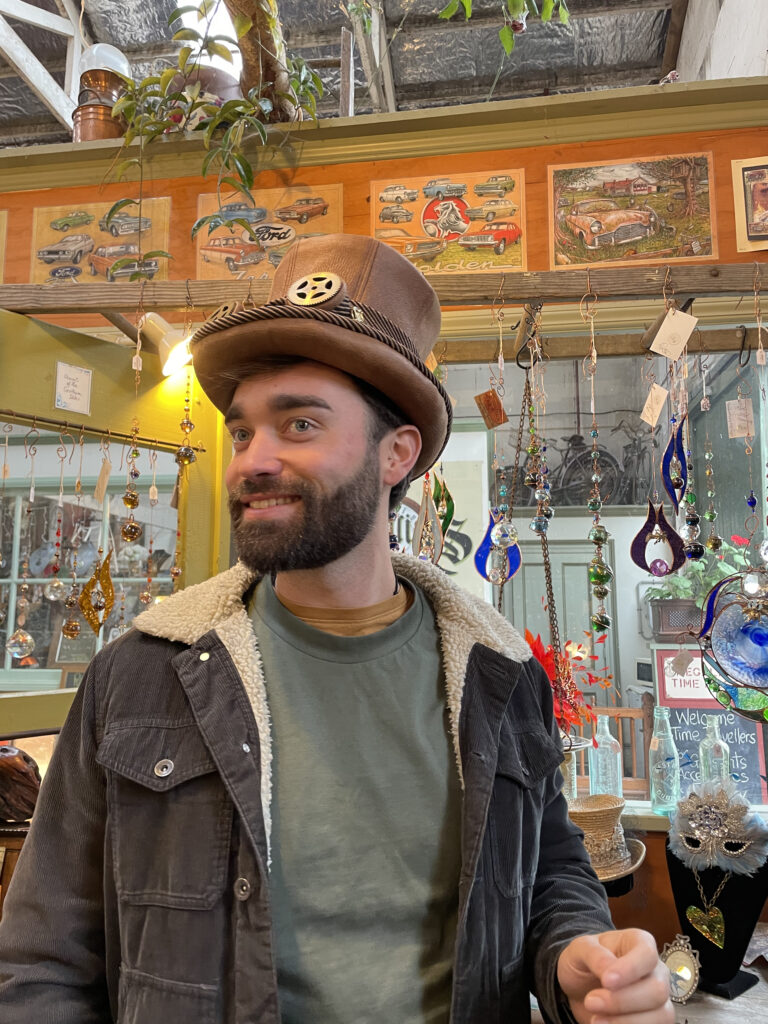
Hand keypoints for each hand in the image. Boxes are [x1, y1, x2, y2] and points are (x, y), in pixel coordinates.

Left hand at [556, 928, 672, 1023]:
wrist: (580, 986)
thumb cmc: (584, 961)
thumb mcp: (580, 949)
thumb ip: (595, 956)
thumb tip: (610, 973)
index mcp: (639, 943)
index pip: (647, 954)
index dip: (630, 969)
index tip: (606, 981)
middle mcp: (656, 970)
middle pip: (657, 990)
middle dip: (622, 1001)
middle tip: (591, 1002)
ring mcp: (659, 998)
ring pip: (661, 1015)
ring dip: (626, 1022)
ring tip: (595, 1020)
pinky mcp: (655, 1020)